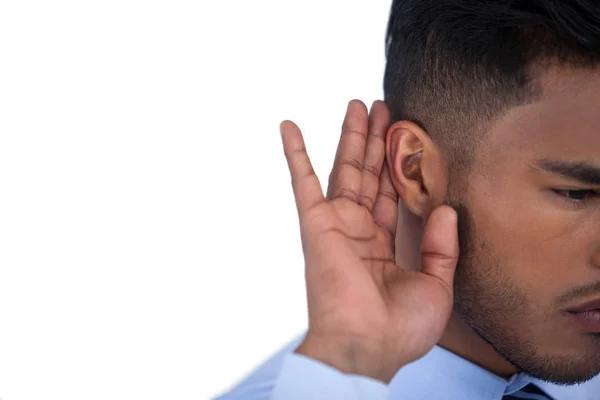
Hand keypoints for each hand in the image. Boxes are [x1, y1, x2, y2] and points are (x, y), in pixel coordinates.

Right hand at [279, 100, 458, 382]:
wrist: (367, 346)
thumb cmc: (399, 329)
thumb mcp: (436, 287)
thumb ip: (441, 247)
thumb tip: (446, 208)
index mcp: (381, 244)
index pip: (391, 195)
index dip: (399, 166)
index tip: (408, 138)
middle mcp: (357, 229)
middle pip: (368, 173)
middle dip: (376, 141)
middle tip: (383, 108)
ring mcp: (336, 224)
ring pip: (344, 168)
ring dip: (350, 136)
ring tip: (357, 104)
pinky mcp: (316, 223)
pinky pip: (303, 182)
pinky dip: (295, 153)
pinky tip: (289, 125)